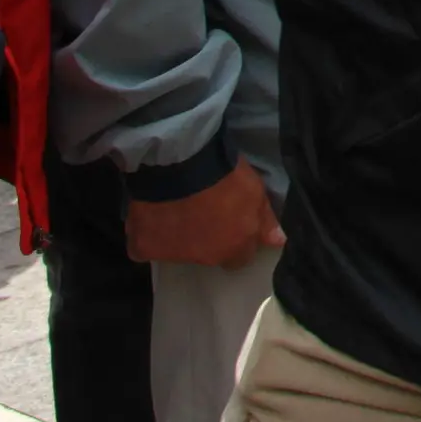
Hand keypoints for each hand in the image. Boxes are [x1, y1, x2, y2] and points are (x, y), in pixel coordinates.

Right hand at [123, 160, 281, 268]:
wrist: (181, 164)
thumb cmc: (225, 176)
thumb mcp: (255, 192)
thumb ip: (265, 220)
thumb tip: (278, 242)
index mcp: (234, 247)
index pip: (239, 257)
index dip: (235, 240)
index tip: (229, 223)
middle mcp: (205, 257)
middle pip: (208, 254)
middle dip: (207, 238)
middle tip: (201, 211)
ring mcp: (172, 255)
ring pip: (176, 250)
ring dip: (177, 234)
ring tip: (175, 206)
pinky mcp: (143, 246)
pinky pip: (142, 248)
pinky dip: (146, 236)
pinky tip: (149, 217)